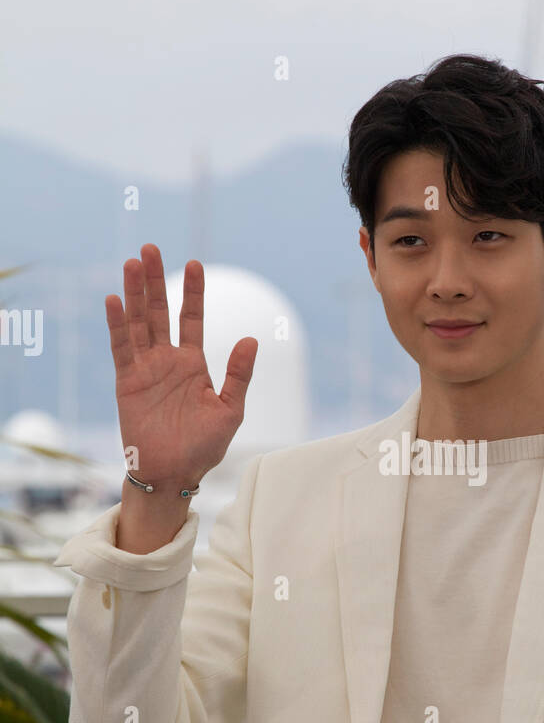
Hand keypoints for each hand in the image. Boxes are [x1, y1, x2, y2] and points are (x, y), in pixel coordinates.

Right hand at [106, 244, 257, 487]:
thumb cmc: (204, 446)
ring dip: (134, 294)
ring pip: (138, 323)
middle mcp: (167, 361)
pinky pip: (121, 348)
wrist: (175, 473)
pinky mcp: (126, 382)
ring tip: (132, 263)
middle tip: (150, 249)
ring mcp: (145, 369)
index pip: (191, 318)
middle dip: (155, 280)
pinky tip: (114, 300)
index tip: (194, 263)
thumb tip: (251, 339)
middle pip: (158, 312)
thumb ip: (238, 374)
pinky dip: (117, 325)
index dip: (192, 292)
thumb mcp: (230, 409)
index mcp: (193, 364)